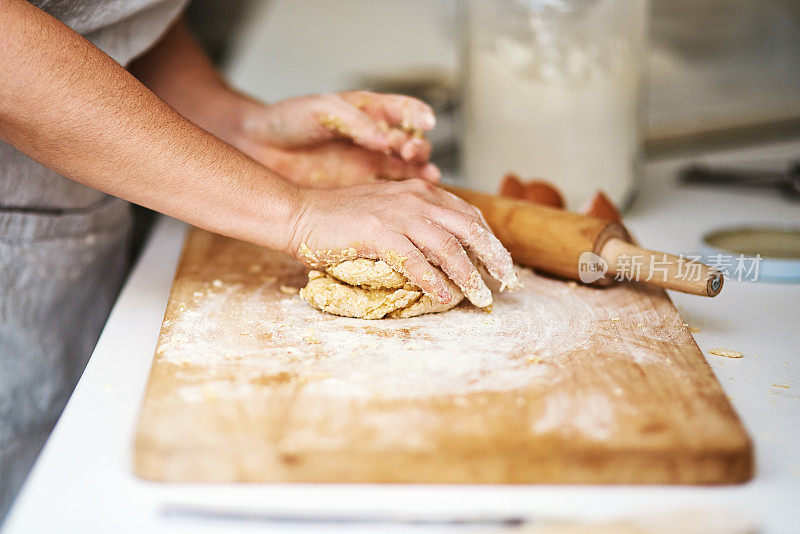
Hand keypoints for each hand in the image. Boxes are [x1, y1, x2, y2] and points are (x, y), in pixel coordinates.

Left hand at [233, 91, 440, 185]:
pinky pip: (390, 194)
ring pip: (407, 170)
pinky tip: (412, 201)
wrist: (260, 147)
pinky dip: (404, 197)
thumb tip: (384, 138)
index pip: (402, 111)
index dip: (417, 114)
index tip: (426, 121)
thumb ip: (355, 123)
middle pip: (411, 142)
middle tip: (412, 152)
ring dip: (420, 172)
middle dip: (418, 146)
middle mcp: (375, 138)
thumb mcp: (321, 110)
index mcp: (368, 112)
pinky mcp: (362, 189)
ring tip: (426, 178)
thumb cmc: (288, 120)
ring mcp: (370, 165)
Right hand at [287, 179, 518, 307]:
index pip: (468, 215)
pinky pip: (414, 261)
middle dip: (494, 257)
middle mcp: (415, 198)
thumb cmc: (339, 218)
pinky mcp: (377, 233)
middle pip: (469, 228)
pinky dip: (432, 282)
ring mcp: (397, 214)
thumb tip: (442, 254)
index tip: (502, 264)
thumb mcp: (386, 211)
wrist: (299, 214)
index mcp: (420, 192)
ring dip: (468, 276)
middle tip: (509, 282)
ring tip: (479, 298)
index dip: (490, 241)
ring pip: (447, 247)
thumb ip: (415, 224)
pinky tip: (443, 298)